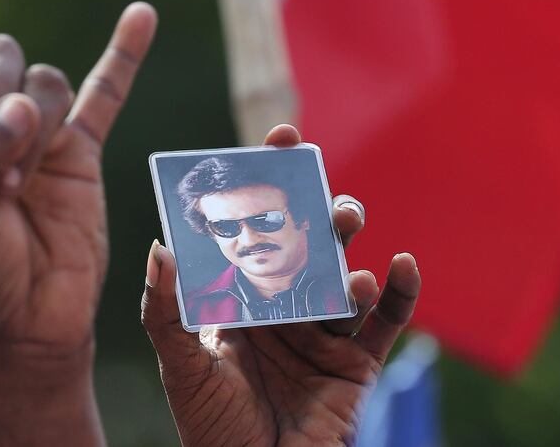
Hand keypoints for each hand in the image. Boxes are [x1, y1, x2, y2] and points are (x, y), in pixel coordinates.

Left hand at [0, 0, 155, 445]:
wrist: (31, 322)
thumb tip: (22, 107)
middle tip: (0, 159)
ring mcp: (36, 134)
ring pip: (44, 78)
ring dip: (41, 123)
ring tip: (28, 181)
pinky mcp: (81, 152)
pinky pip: (106, 92)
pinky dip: (123, 55)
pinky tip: (141, 17)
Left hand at [141, 124, 420, 446]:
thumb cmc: (211, 426)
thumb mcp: (180, 363)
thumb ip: (166, 309)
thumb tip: (159, 246)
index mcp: (242, 300)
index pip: (256, 231)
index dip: (268, 187)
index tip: (277, 141)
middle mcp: (284, 308)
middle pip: (305, 243)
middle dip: (313, 206)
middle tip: (316, 179)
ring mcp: (323, 332)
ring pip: (344, 271)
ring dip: (348, 242)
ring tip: (345, 220)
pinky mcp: (358, 362)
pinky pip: (387, 320)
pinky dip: (399, 291)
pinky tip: (400, 264)